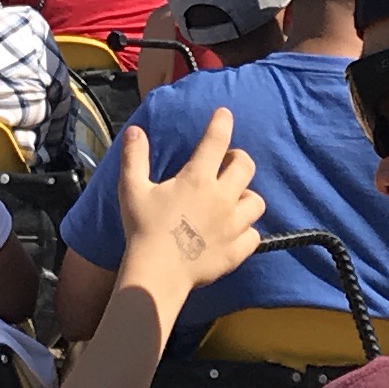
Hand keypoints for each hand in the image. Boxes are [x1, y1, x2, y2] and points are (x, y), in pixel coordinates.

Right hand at [112, 106, 261, 300]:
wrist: (157, 273)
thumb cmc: (143, 229)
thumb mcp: (132, 189)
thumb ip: (135, 158)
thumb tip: (135, 131)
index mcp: (197, 179)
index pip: (216, 140)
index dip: (221, 122)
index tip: (224, 114)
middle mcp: (221, 198)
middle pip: (246, 166)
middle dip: (238, 159)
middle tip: (226, 162)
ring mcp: (233, 225)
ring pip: (257, 201)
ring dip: (246, 196)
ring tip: (233, 199)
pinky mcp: (237, 250)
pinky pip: (254, 235)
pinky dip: (247, 231)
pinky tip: (233, 232)